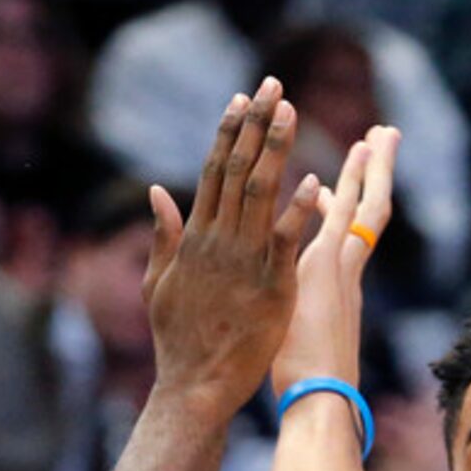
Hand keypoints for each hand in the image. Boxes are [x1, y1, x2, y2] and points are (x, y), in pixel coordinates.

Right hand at [144, 78, 317, 424]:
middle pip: (237, 170)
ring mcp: (243, 262)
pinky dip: (297, 211)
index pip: (212, 171)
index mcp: (194, 238)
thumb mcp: (158, 283)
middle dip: (256, 125)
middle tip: (273, 85)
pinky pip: (285, 241)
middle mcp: (217, 241)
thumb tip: (157, 191)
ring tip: (291, 113)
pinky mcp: (269, 287)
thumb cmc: (178, 340)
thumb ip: (162, 235)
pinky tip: (313, 182)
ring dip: (276, 150)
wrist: (194, 386)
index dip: (228, 133)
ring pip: (260, 193)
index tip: (241, 99)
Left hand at [269, 124, 396, 400]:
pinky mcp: (330, 269)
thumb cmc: (306, 388)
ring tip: (380, 133)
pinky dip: (354, 185)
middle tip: (381, 138)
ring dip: (372, 168)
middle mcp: (346, 275)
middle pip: (367, 213)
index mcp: (338, 290)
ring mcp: (342, 269)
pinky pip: (347, 217)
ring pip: (364, 207)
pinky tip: (361, 152)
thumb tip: (298, 316)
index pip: (342, 238)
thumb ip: (300, 321)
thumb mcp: (299, 343)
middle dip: (373, 176)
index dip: (337, 209)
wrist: (319, 402)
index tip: (327, 185)